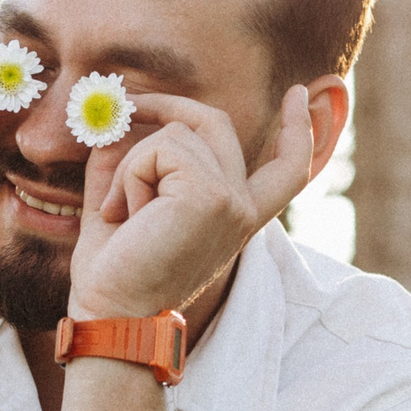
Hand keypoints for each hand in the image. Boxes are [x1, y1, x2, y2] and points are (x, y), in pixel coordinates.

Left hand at [67, 86, 314, 320]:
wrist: (112, 316)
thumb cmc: (114, 273)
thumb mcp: (124, 203)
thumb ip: (131, 160)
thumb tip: (120, 118)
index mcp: (235, 218)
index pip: (286, 169)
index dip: (297, 130)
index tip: (297, 95)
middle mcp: (242, 209)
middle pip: (215, 124)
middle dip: (168, 105)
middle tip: (130, 104)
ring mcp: (232, 201)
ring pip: (176, 134)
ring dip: (132, 165)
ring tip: (120, 213)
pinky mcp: (212, 196)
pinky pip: (160, 149)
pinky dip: (129, 174)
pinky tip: (124, 214)